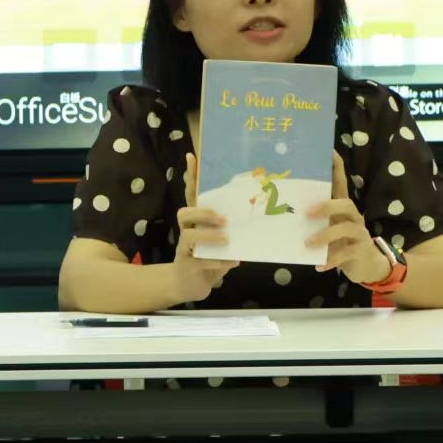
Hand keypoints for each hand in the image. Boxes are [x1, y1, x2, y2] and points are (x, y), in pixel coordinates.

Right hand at [171, 153, 238, 302]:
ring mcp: (184, 248)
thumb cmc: (210, 257)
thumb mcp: (222, 240)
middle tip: (224, 219)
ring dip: (209, 236)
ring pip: (188, 235)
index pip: (192, 195)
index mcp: (196, 221)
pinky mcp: (187, 265)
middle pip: (185, 213)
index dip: (191, 177)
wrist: (190, 285)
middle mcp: (186, 231)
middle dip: (203, 213)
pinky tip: (232, 262)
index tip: (192, 157)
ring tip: (226, 239)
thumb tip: (257, 211)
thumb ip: (232, 228)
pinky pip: (200, 261)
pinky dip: (218, 261)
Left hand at [307, 151, 392, 284]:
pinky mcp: (361, 251)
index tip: (330, 152)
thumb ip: (314, 222)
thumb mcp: (329, 229)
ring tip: (307, 243)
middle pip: (345, 203)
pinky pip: (346, 254)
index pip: (342, 183)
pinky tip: (318, 267)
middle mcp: (354, 217)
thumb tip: (285, 214)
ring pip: (345, 228)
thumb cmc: (342, 243)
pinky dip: (330, 260)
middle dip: (326, 206)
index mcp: (344, 208)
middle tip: (306, 213)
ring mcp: (360, 234)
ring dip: (325, 235)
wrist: (368, 267)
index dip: (337, 168)